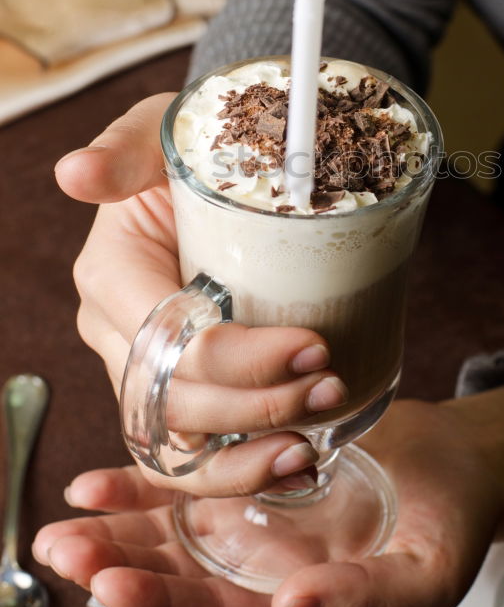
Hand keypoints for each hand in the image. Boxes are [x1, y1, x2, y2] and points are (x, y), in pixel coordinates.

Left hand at [33, 384, 503, 606]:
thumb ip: (365, 595)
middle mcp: (261, 560)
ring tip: (68, 511)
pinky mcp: (256, 463)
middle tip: (62, 547)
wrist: (457, 461)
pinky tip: (103, 473)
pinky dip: (148, 475)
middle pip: (175, 574)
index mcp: (296, 596)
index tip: (112, 586)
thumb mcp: (427, 574)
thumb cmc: (454, 524)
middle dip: (115, 563)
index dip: (163, 606)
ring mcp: (254, 511)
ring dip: (116, 521)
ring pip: (171, 526)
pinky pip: (194, 473)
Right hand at [55, 96, 348, 495]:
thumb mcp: (162, 134)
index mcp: (111, 275)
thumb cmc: (194, 150)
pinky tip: (296, 465)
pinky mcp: (177, 392)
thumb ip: (124, 150)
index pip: (167, 338)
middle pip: (175, 401)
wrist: (219, 177)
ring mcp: (144, 371)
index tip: (313, 345)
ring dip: (248, 455)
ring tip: (312, 443)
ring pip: (180, 445)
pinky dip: (240, 472)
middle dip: (256, 406)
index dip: (238, 357)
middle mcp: (117, 334)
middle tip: (327, 384)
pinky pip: (195, 455)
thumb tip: (74, 173)